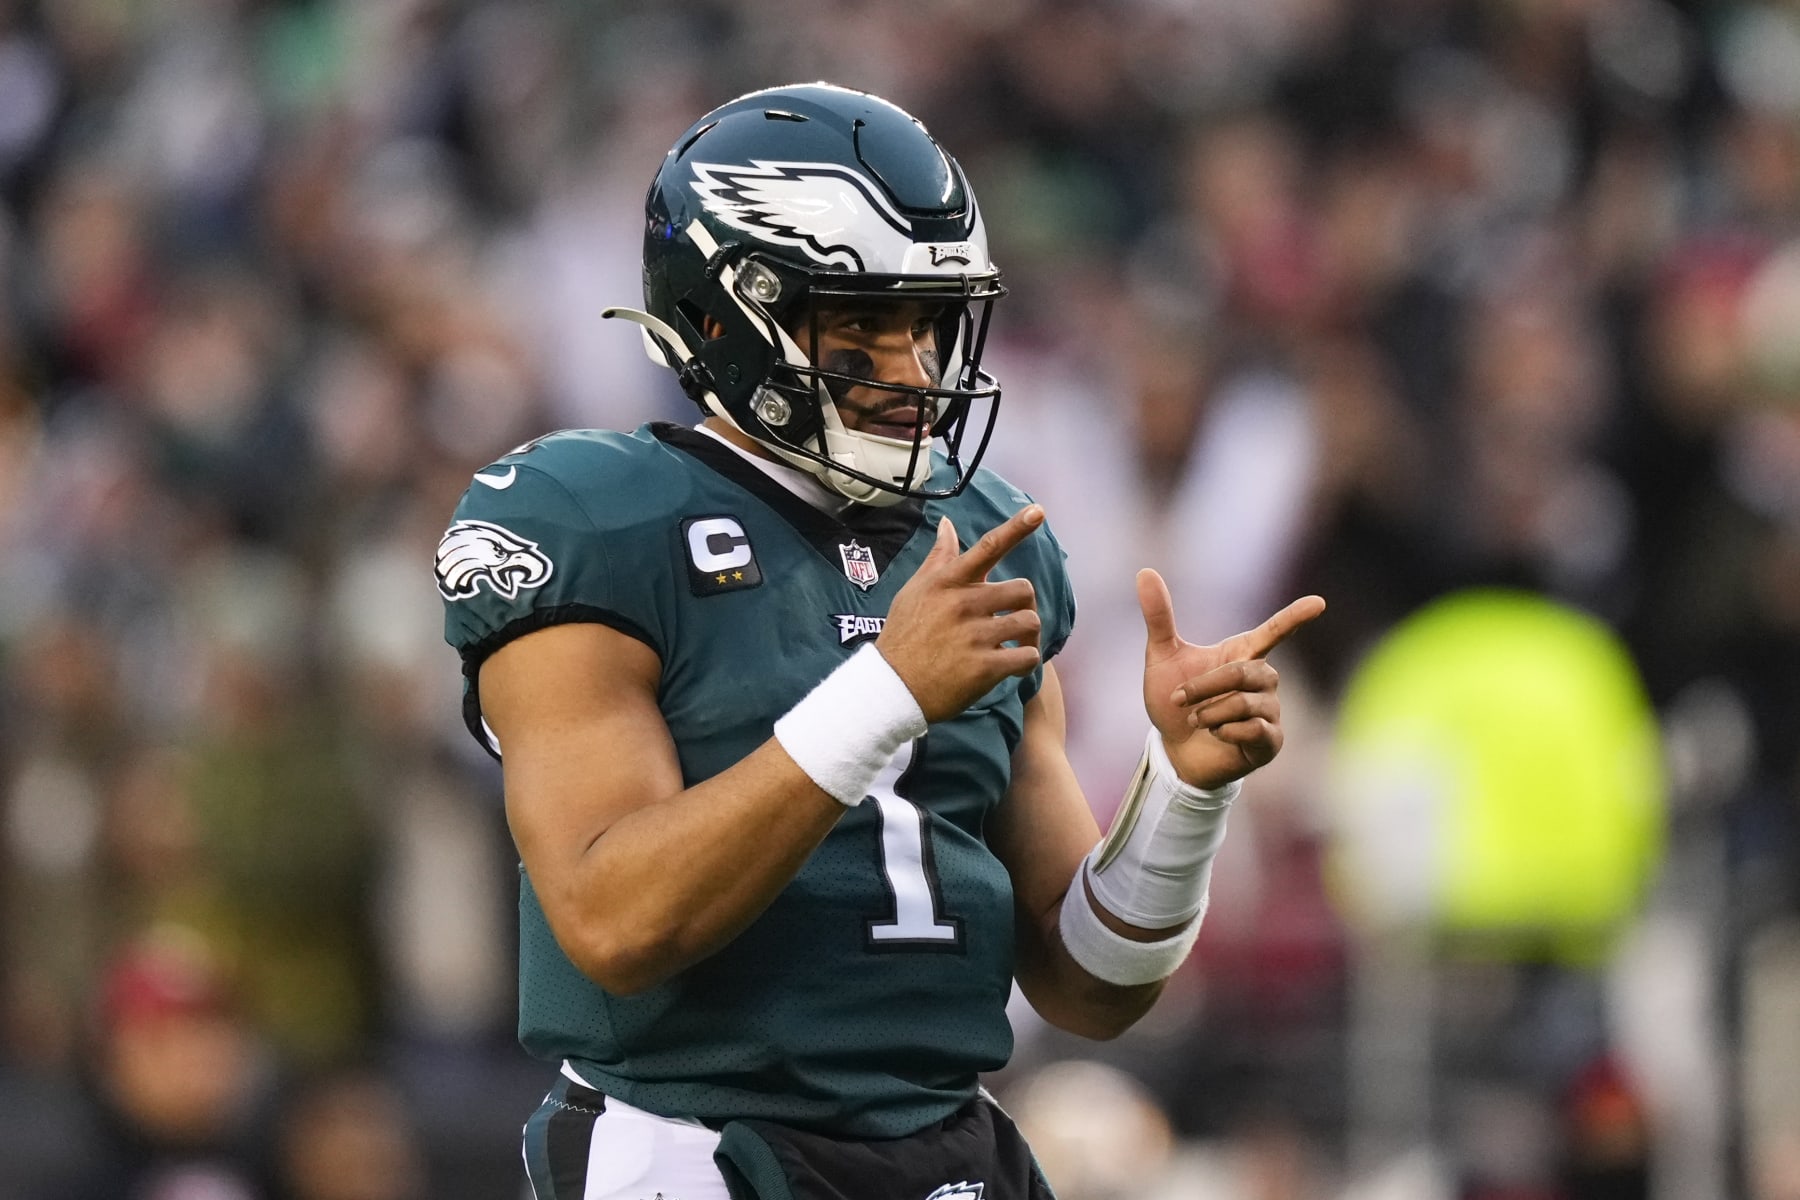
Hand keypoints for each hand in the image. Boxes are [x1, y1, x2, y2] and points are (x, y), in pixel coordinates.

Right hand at [877, 506, 1045, 722]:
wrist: (892, 688)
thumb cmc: (904, 636)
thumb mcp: (914, 591)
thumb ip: (938, 558)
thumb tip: (947, 524)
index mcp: (947, 582)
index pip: (987, 548)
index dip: (1016, 528)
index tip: (1038, 512)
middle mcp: (963, 604)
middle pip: (1023, 589)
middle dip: (1023, 605)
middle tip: (1012, 619)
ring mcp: (974, 636)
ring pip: (1029, 622)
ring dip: (1028, 635)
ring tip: (1014, 644)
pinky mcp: (984, 667)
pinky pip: (1027, 656)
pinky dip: (1027, 662)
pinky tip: (1013, 667)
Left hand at [1137, 569, 1324, 789]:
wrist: (1173, 751)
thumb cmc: (1173, 702)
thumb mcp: (1161, 658)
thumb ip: (1159, 617)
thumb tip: (1145, 572)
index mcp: (1242, 655)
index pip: (1274, 631)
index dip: (1295, 617)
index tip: (1319, 603)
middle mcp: (1263, 680)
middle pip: (1244, 673)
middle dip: (1206, 686)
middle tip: (1179, 699)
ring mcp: (1270, 711)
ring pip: (1245, 702)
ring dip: (1210, 712)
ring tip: (1196, 721)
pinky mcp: (1270, 741)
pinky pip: (1254, 728)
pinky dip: (1225, 731)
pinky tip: (1217, 735)